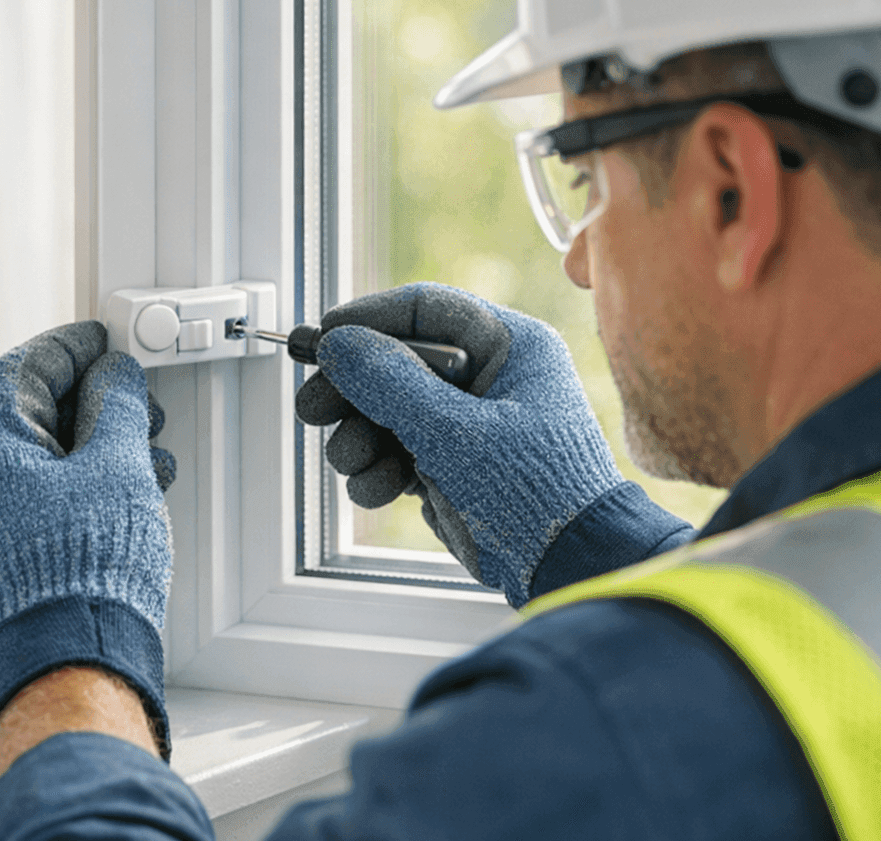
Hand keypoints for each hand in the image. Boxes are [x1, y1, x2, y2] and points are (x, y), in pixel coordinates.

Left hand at [0, 321, 175, 766]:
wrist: (58, 670)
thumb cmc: (88, 572)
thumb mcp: (119, 471)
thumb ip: (116, 407)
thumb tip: (113, 376)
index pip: (26, 365)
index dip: (74, 348)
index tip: (102, 344)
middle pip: (13, 414)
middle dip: (77, 406)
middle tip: (126, 409)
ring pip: (9, 466)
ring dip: (69, 456)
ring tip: (133, 468)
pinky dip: (44, 497)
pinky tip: (93, 509)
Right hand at [295, 283, 628, 605]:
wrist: (568, 570)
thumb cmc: (537, 493)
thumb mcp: (455, 431)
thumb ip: (390, 383)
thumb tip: (337, 343)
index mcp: (510, 346)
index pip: (426, 309)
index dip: (369, 319)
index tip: (324, 339)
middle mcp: (488, 377)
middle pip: (396, 361)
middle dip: (352, 391)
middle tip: (312, 409)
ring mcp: (467, 423)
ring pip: (386, 410)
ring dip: (359, 437)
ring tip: (353, 460)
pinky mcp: (451, 465)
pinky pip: (394, 452)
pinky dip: (377, 471)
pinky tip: (380, 488)